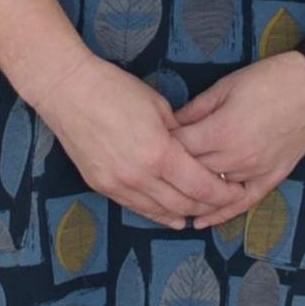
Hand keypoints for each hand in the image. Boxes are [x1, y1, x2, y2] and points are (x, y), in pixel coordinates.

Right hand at [41, 57, 245, 230]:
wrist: (68, 91)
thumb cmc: (115, 89)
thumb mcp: (159, 107)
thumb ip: (180, 135)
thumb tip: (194, 152)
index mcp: (159, 153)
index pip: (202, 186)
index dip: (223, 193)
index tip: (236, 191)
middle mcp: (139, 176)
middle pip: (184, 204)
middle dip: (208, 206)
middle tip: (224, 202)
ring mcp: (118, 185)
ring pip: (160, 212)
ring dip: (184, 213)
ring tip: (202, 211)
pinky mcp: (102, 186)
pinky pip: (136, 208)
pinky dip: (158, 213)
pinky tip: (173, 216)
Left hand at [170, 55, 304, 229]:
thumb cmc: (270, 79)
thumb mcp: (226, 86)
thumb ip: (195, 109)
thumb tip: (170, 124)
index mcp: (221, 131)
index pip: (177, 149)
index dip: (160, 146)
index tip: (149, 143)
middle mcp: (235, 157)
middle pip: (190, 173)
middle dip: (171, 170)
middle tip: (154, 167)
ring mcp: (254, 171)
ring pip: (212, 190)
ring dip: (190, 192)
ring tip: (168, 194)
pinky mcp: (271, 178)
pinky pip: (242, 203)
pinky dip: (220, 214)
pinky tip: (200, 221)